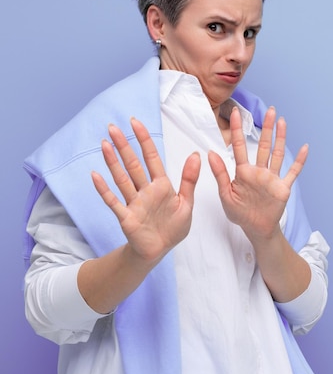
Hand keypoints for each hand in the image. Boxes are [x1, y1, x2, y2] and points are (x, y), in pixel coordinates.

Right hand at [91, 118, 200, 261]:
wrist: (161, 250)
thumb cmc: (173, 227)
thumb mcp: (186, 203)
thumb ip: (189, 180)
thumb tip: (196, 154)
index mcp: (161, 186)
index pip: (151, 158)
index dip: (144, 140)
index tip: (135, 123)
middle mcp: (145, 191)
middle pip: (133, 164)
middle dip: (124, 146)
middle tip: (112, 127)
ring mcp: (134, 203)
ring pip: (122, 179)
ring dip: (113, 162)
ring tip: (105, 144)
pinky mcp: (126, 217)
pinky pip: (113, 202)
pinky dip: (104, 189)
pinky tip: (95, 175)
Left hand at [208, 106, 307, 242]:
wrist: (255, 229)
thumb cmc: (239, 213)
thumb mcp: (225, 195)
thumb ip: (219, 174)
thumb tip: (210, 153)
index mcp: (243, 172)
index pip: (239, 146)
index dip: (238, 129)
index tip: (235, 112)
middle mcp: (258, 172)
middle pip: (263, 145)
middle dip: (266, 128)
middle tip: (270, 110)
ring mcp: (271, 178)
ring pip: (277, 154)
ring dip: (280, 138)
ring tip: (282, 121)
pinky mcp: (283, 188)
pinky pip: (293, 172)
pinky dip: (299, 161)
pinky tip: (305, 148)